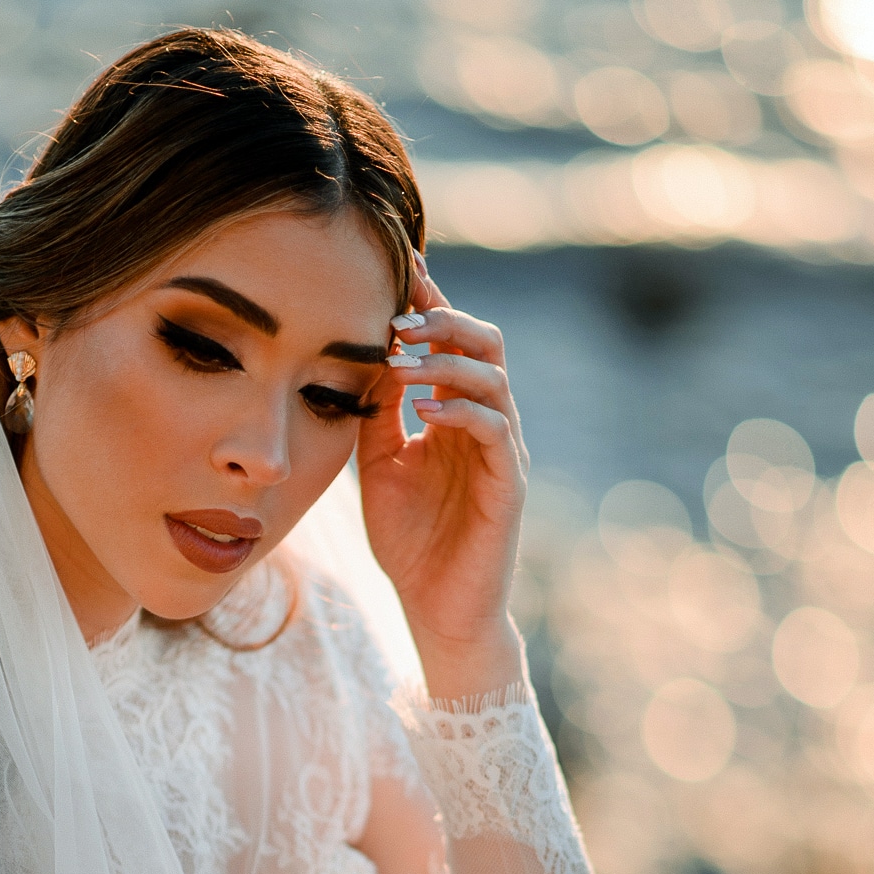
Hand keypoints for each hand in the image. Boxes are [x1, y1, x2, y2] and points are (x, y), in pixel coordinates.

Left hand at [356, 257, 528, 702]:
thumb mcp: (379, 465)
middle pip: (485, 344)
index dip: (431, 302)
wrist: (436, 609)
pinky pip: (495, 432)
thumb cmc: (411, 541)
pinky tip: (425, 410)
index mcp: (455, 413)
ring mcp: (502, 452)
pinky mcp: (509, 486)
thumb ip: (378, 413)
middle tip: (397, 320)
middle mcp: (486, 423)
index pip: (450, 342)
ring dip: (447, 362)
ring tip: (402, 361)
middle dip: (444, 321)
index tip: (403, 264)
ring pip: (494, 380)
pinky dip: (462, 412)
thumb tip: (364, 355)